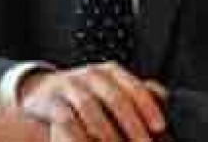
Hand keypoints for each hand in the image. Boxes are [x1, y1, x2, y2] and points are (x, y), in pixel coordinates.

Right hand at [18, 62, 166, 141]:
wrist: (44, 91)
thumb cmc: (87, 94)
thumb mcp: (111, 89)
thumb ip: (136, 94)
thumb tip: (164, 97)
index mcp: (111, 72)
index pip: (133, 86)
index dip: (148, 106)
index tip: (159, 127)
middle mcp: (91, 75)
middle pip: (114, 97)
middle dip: (131, 125)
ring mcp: (70, 86)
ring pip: (90, 107)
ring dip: (106, 133)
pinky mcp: (51, 101)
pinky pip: (66, 119)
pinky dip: (80, 135)